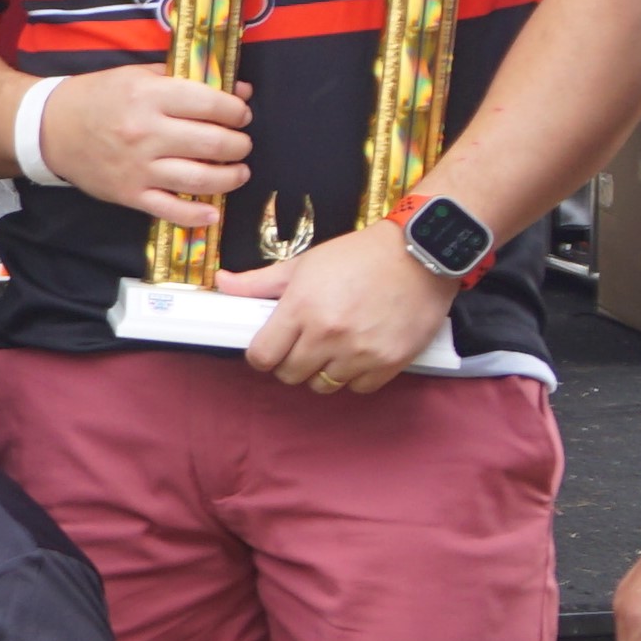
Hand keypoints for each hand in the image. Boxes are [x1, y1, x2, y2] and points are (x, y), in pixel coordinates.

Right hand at [22, 67, 248, 233]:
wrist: (50, 128)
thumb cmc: (98, 97)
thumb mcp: (138, 75)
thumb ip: (187, 81)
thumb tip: (240, 91)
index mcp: (149, 96)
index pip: (211, 105)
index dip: (236, 111)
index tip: (241, 115)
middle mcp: (146, 133)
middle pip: (212, 143)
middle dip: (238, 145)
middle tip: (241, 144)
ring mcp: (138, 168)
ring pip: (200, 179)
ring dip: (230, 177)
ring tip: (238, 172)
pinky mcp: (129, 194)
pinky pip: (171, 210)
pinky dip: (197, 215)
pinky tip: (213, 212)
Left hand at [219, 221, 456, 396]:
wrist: (419, 252)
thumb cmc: (359, 256)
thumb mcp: (304, 263)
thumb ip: (260, 282)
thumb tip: (222, 283)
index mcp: (301, 308)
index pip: (262, 357)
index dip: (262, 355)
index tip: (271, 348)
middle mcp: (328, 334)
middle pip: (290, 375)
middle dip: (292, 362)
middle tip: (304, 344)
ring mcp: (360, 351)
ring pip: (323, 386)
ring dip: (323, 371)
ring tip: (334, 347)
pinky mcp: (390, 362)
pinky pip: (359, 388)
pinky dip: (356, 376)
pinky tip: (359, 353)